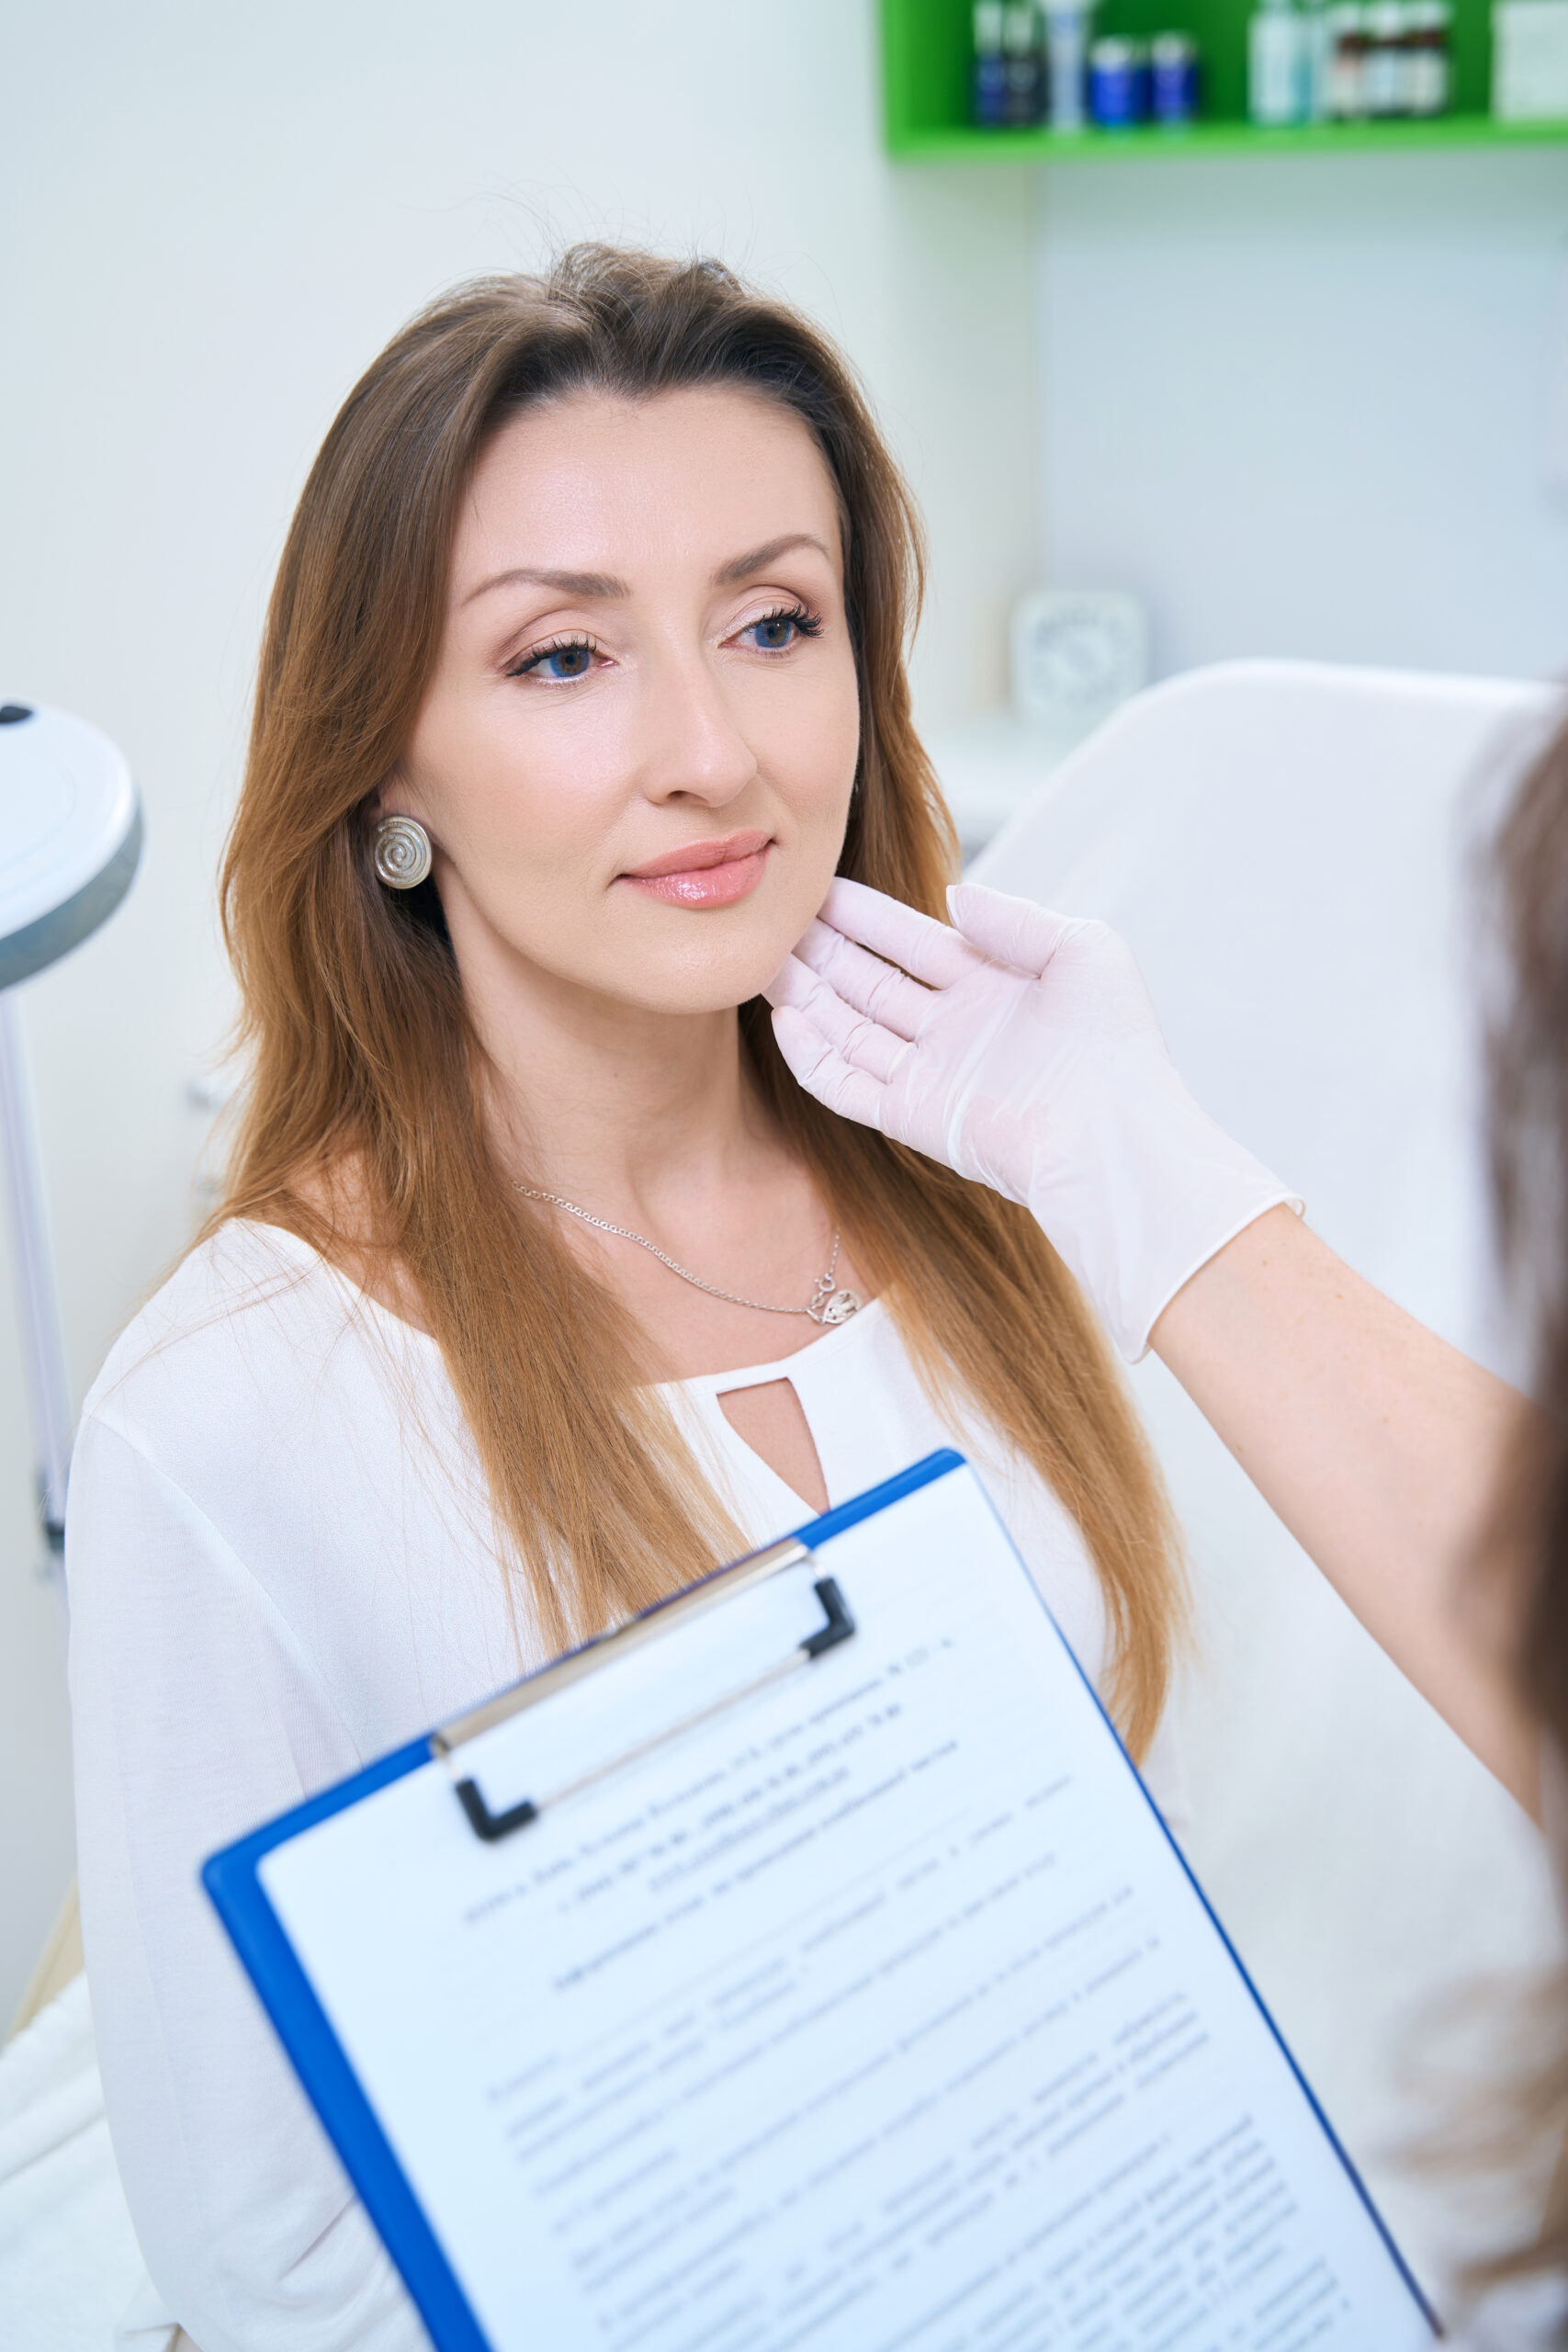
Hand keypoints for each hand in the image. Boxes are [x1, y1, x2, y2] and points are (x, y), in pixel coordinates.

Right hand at [766, 877, 1296, 1359]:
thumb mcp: (1083, 950)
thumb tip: (954, 894)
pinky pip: (848, 1085)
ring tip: (763, 959)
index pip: (910, 941)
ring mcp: (930, 1074)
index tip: (818, 886)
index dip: (865, 916)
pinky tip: (787, 1020)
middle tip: (773, 918)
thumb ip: (1015, 917)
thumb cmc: (1116, 1044)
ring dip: (806, 996)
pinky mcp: (913, 1118)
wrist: (1116, 1135)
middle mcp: (953, 1028)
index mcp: (991, 985)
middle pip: (868, 982)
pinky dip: (813, 1057)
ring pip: (849, 1028)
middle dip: (821, 950)